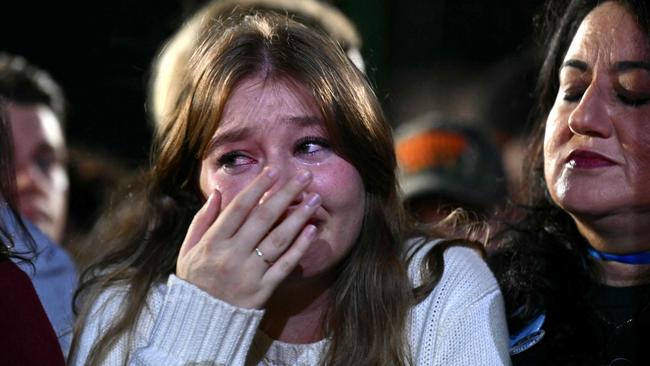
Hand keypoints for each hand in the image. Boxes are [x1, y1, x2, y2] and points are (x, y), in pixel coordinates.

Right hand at [176, 167, 320, 308]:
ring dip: (298, 216)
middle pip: (263, 218)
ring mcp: (248, 273)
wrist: (200, 322)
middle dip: (285, 193)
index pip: (239, 208)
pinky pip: (284, 266)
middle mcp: (231, 255)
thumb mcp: (188, 250)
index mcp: (212, 242)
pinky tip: (312, 230)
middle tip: (304, 176)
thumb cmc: (195, 281)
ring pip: (277, 239)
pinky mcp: (262, 291)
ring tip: (314, 198)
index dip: (258, 187)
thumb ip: (203, 220)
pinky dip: (299, 248)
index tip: (274, 170)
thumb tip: (219, 192)